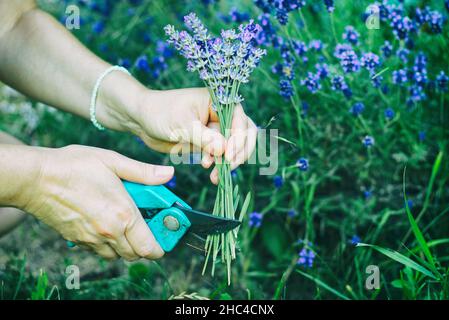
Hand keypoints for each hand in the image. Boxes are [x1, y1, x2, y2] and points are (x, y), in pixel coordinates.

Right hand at [22, 145, 173, 260]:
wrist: (35, 179)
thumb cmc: (74, 167)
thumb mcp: (113, 162)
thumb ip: (144, 172)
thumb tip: (168, 173)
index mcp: (123, 215)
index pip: (150, 248)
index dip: (162, 246)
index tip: (165, 235)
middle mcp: (109, 232)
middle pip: (136, 255)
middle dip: (146, 244)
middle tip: (147, 225)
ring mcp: (92, 239)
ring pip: (117, 255)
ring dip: (127, 245)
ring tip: (127, 223)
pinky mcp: (78, 240)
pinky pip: (100, 251)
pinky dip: (108, 244)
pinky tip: (107, 223)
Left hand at [124, 88, 257, 183]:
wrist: (142, 119)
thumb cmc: (160, 112)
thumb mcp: (182, 124)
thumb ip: (204, 137)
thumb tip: (224, 150)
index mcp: (218, 101)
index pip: (240, 120)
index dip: (239, 139)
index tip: (229, 156)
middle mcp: (221, 114)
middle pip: (245, 133)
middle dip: (239, 151)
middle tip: (229, 166)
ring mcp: (215, 129)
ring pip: (233, 147)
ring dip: (228, 162)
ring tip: (214, 175)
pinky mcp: (207, 143)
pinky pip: (220, 155)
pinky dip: (218, 165)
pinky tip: (208, 171)